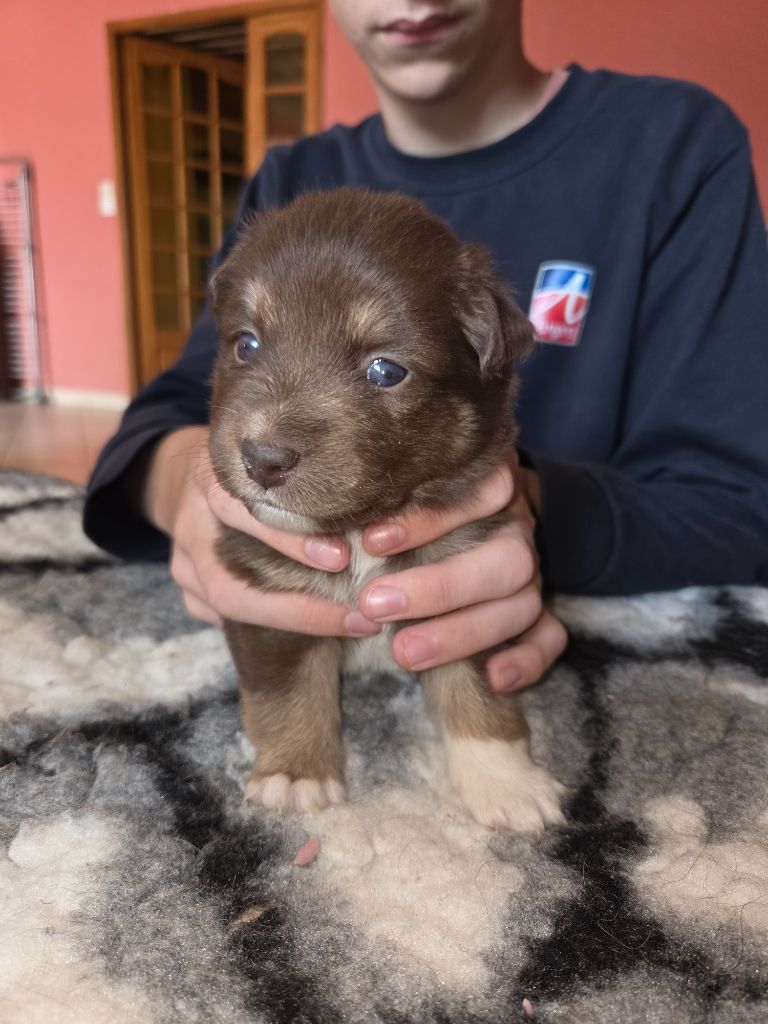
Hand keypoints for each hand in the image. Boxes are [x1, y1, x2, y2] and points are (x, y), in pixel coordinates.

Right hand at [141, 426, 377, 636]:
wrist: (184, 478)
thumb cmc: (246, 468)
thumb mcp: (266, 456)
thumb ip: (302, 477)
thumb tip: (376, 501)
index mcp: (207, 478)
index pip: (242, 511)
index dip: (288, 540)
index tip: (341, 558)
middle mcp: (189, 525)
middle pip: (226, 580)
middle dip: (291, 603)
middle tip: (353, 606)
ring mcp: (181, 564)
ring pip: (222, 605)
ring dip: (286, 620)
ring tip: (346, 622)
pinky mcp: (186, 592)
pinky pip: (220, 618)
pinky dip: (266, 625)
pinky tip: (310, 628)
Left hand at [357, 455, 567, 691]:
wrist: (479, 505)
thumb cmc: (424, 495)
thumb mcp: (410, 482)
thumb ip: (386, 492)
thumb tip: (329, 515)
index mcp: (494, 487)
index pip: (483, 492)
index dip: (432, 518)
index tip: (372, 541)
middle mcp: (518, 530)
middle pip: (506, 558)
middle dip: (441, 587)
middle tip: (375, 604)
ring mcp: (533, 574)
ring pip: (522, 603)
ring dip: (464, 632)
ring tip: (403, 652)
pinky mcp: (538, 611)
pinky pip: (550, 637)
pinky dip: (528, 660)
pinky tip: (492, 678)